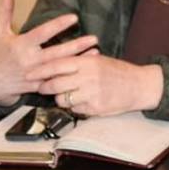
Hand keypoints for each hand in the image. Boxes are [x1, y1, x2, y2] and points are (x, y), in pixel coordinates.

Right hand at [0, 0, 97, 104]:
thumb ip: (4, 11)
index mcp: (20, 45)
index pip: (42, 33)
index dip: (58, 25)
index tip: (74, 17)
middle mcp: (29, 60)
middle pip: (56, 53)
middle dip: (76, 46)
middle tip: (94, 38)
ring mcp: (34, 75)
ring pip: (59, 68)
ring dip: (79, 61)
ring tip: (96, 52)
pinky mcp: (38, 86)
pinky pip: (57, 82)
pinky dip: (71, 76)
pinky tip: (86, 69)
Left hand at [27, 54, 163, 115]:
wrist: (140, 86)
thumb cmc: (119, 72)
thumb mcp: (100, 60)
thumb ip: (80, 62)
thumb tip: (56, 64)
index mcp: (88, 62)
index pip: (57, 65)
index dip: (40, 70)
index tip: (29, 73)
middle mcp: (88, 77)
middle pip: (55, 84)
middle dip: (44, 87)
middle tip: (42, 87)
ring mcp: (92, 94)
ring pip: (63, 99)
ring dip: (60, 98)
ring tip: (66, 94)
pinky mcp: (95, 108)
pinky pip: (75, 109)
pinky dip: (75, 107)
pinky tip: (82, 101)